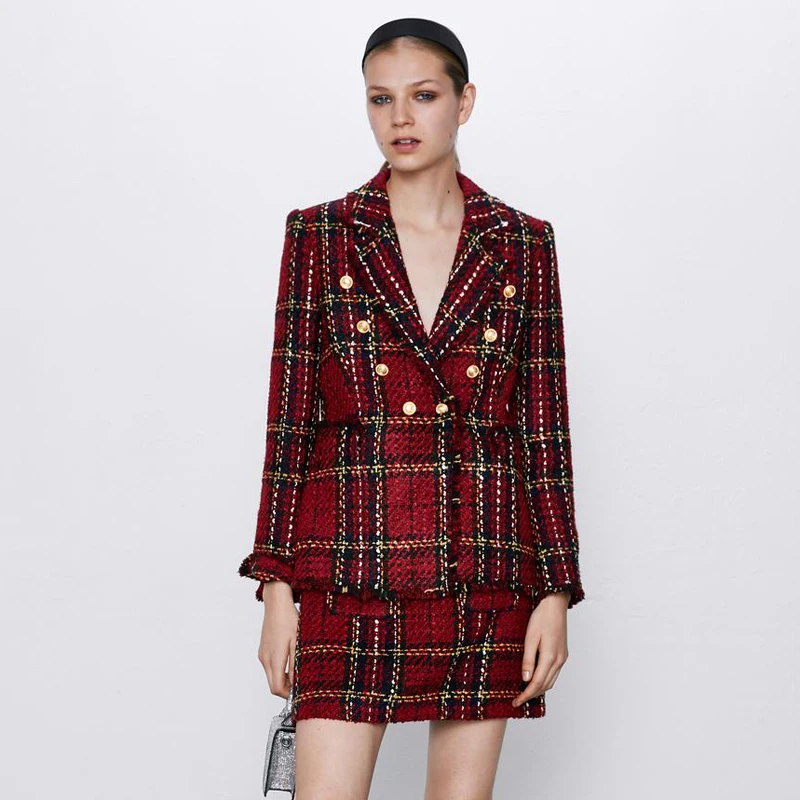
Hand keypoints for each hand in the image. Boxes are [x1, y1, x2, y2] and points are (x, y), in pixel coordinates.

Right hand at [258, 580, 298, 698]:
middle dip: (286, 688)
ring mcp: (263, 654)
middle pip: (273, 684)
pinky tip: (290, 658)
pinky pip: (270, 665)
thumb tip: (298, 683)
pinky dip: (279, 668)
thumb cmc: (289, 619)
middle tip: (301, 683)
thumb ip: (297, 664)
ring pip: (271, 675)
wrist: (277, 603)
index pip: (277, 688)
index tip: (300, 692)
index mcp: (274, 659)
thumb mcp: (298, 643)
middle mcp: (266, 659)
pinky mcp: (263, 649)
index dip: (288, 694)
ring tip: (298, 668)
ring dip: (283, 677)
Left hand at [512, 590, 569, 706]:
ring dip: (539, 689)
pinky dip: (545, 680)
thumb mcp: (530, 637)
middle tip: (518, 700)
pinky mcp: (563, 654)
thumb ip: (528, 659)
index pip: (536, 683)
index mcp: (550, 657)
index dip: (525, 695)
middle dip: (531, 695)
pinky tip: (536, 679)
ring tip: (525, 693)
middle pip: (545, 685)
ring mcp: (562, 658)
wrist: (555, 604)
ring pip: (551, 681)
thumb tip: (525, 679)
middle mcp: (559, 660)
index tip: (515, 702)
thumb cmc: (541, 617)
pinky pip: (554, 673)